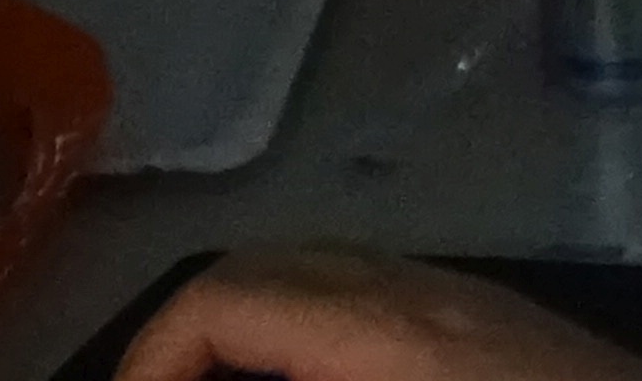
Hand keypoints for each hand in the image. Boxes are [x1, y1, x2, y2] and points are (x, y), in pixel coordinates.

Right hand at [119, 247, 641, 380]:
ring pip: (315, 274)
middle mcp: (415, 291)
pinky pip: (369, 292)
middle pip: (260, 271)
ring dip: (248, 333)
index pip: (223, 303)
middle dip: (188, 343)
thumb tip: (211, 375)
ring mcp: (459, 295)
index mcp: (383, 336)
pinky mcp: (490, 317)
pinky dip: (311, 332)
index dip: (151, 360)